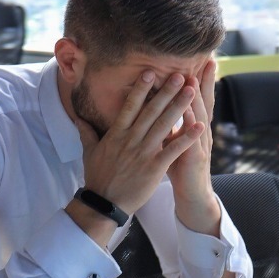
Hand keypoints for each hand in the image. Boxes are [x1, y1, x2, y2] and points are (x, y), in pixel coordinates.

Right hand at [77, 70, 202, 215]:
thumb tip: (78, 117)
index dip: (140, 89)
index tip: (150, 73)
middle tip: (179, 74)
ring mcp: (143, 153)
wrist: (103, 204)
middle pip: (151, 111)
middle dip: (165, 91)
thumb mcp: (89, 152)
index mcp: (116, 134)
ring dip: (179, 107)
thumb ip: (86, 132)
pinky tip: (200, 126)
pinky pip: (174, 150)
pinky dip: (187, 138)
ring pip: (164, 125)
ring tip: (191, 91)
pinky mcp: (154, 168)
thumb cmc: (97, 178)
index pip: (130, 107)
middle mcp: (131, 140)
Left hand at [167, 58, 222, 235]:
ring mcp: (200, 144)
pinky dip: (191, 124)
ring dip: (197, 98)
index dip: (200, 80)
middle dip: (206, 81)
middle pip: (205, 102)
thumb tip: (158, 106)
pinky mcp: (195, 158)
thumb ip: (169, 123)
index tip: (201, 60)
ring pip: (201, 117)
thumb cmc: (181, 167)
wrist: (192, 195)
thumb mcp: (174, 141)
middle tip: (209, 59)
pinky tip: (189, 112)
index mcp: (195, 127)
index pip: (198, 99)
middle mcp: (201, 132)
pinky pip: (192, 138)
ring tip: (194, 78)